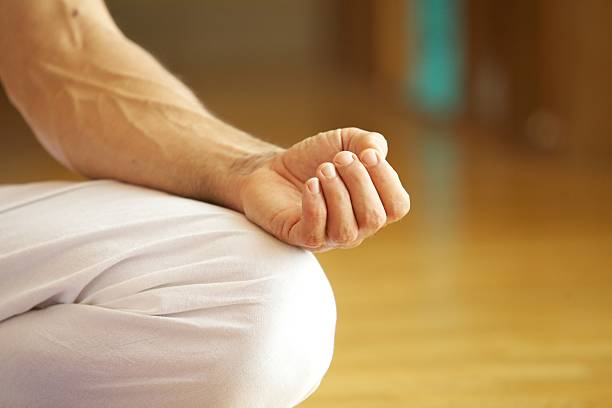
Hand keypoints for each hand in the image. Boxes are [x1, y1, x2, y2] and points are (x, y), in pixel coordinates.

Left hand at [239, 128, 409, 250]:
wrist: (271, 168)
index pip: (397, 206)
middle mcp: (356, 228)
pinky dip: (315, 205)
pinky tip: (310, 183)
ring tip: (322, 169)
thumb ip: (368, 142)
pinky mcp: (300, 238)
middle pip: (374, 218)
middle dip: (359, 182)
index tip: (366, 153)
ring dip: (337, 193)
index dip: (386, 179)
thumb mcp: (345, 141)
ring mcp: (329, 237)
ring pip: (346, 230)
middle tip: (338, 158)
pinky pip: (316, 233)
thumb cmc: (313, 159)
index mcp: (373, 206)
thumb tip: (377, 152)